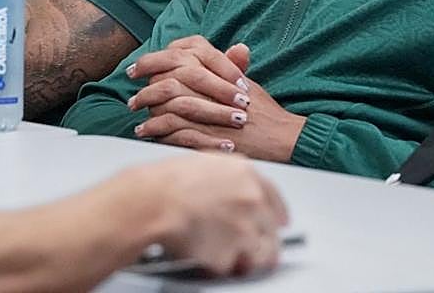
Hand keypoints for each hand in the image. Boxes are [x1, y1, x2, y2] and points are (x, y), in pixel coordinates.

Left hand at [128, 39, 305, 160]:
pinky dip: (157, 130)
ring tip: (138, 121)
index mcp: (217, 68)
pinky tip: (147, 133)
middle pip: (167, 81)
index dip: (153, 63)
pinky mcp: (205, 132)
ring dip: (148, 112)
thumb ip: (230, 67)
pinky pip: (172, 128)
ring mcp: (207, 109)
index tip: (138, 70)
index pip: (176, 58)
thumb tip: (230, 48)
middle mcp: (211, 85)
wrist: (281, 136)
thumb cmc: (264, 112)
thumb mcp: (246, 83)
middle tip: (133, 100)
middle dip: (146, 91)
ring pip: (166, 104)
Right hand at [144, 154, 288, 275]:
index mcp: (245, 173)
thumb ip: (226, 181)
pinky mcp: (234, 251)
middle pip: (271, 229)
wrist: (153, 202)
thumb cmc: (165, 183)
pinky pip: (230, 266)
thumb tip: (230, 197)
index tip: (280, 223)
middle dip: (263, 243)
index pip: (274, 197)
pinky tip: (202, 254)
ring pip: (258, 253)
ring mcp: (246, 225)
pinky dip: (218, 265)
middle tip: (251, 252)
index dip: (277, 213)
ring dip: (244, 259)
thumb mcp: (203, 167)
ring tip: (223, 257)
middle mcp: (252, 198)